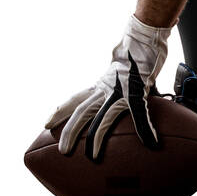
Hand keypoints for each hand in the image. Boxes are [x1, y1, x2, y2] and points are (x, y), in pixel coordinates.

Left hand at [44, 15, 172, 159]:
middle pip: (82, 112)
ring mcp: (120, 91)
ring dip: (96, 138)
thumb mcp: (119, 74)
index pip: (74, 99)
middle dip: (70, 131)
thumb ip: (116, 87)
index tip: (46, 123)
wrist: (142, 39)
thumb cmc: (134, 55)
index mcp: (100, 85)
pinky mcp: (137, 92)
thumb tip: (119, 96)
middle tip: (62, 150)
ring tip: (92, 156)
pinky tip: (150, 142)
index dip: (60, 111)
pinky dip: (144, 129)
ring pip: (102, 118)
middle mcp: (105, 89)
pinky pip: (140, 114)